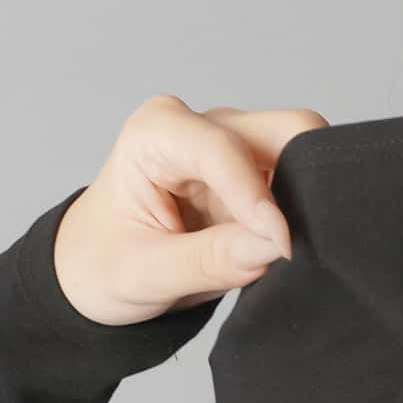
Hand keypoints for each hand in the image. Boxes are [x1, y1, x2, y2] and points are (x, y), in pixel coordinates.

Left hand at [51, 95, 328, 326]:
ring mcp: (234, 151)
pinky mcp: (256, 180)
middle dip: (303, 182)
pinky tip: (284, 249)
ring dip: (305, 204)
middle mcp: (201, 129)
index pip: (224, 150)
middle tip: (305, 241)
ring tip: (288, 252)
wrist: (97, 271)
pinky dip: (303, 217)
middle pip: (282, 131)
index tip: (282, 248)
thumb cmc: (106, 262)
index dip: (259, 199)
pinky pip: (300, 187)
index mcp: (157, 134)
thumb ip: (211, 261)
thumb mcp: (146, 274)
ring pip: (301, 155)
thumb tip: (273, 246)